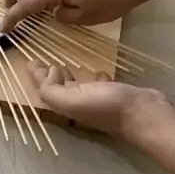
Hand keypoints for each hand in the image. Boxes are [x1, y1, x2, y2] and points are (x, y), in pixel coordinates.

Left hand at [28, 60, 170, 139]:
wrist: (143, 113)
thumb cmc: (106, 106)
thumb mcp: (71, 100)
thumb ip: (52, 90)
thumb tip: (51, 71)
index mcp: (67, 105)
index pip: (45, 89)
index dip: (37, 76)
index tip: (31, 60)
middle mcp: (79, 103)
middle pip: (59, 88)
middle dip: (50, 75)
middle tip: (44, 59)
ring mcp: (98, 99)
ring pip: (78, 86)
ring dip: (69, 76)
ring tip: (64, 65)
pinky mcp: (115, 93)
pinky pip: (100, 83)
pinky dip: (95, 77)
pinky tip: (97, 70)